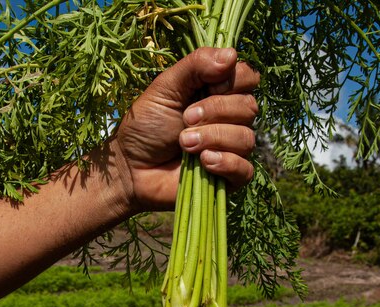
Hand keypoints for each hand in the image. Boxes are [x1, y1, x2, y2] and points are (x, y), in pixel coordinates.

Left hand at [115, 47, 259, 212]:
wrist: (131, 167)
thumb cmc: (146, 126)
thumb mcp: (165, 87)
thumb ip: (195, 66)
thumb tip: (231, 54)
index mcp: (219, 93)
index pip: (248, 77)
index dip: (231, 80)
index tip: (204, 88)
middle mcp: (230, 120)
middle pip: (248, 107)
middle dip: (215, 110)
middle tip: (185, 119)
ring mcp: (232, 150)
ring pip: (246, 138)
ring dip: (213, 137)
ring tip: (184, 143)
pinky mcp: (229, 179)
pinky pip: (245, 169)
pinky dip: (226, 163)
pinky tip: (203, 162)